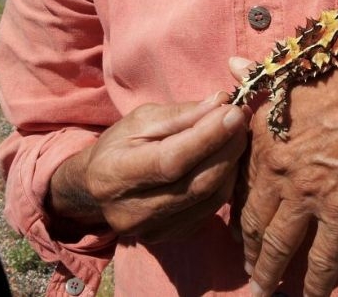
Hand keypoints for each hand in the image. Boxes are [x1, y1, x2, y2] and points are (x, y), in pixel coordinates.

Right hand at [49, 93, 248, 242]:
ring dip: (232, 163)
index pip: (171, 160)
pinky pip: (212, 208)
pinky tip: (227, 159)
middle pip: (197, 183)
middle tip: (241, 119)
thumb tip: (220, 102)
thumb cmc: (119, 146)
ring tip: (237, 135)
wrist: (96, 189)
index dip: (208, 136)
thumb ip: (181, 113)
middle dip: (228, 148)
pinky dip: (226, 181)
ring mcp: (154, 230)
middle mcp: (133, 211)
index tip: (233, 111)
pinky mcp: (173, 236)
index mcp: (115, 175)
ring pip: (211, 197)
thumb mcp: (141, 120)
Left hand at [230, 27, 337, 295]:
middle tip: (247, 266)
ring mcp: (308, 194)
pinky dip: (313, 284)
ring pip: (279, 246)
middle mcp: (277, 169)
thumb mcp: (297, 71)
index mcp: (263, 135)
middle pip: (253, 221)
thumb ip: (259, 75)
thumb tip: (231, 63)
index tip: (239, 225)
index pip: (240, 183)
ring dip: (268, 273)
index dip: (238, 208)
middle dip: (248, 249)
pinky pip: (322, 260)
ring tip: (262, 291)